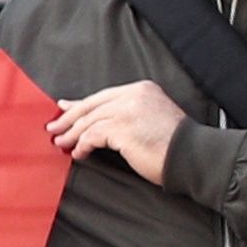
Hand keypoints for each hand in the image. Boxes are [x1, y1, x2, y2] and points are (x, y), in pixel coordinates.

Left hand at [52, 78, 186, 186]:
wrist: (193, 157)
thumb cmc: (173, 146)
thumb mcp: (150, 119)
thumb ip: (125, 114)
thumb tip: (95, 121)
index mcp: (141, 89)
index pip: (102, 96)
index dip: (80, 104)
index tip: (64, 110)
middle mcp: (134, 95)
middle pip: (92, 105)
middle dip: (69, 118)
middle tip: (53, 129)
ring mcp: (127, 109)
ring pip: (89, 120)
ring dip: (72, 134)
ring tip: (61, 144)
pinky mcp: (122, 128)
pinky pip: (92, 135)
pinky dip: (83, 145)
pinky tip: (79, 153)